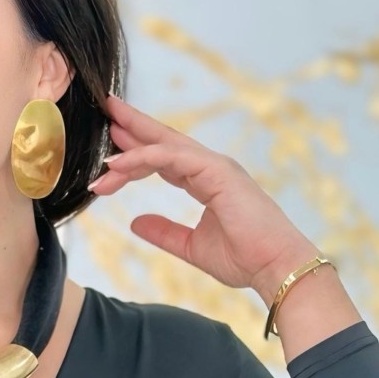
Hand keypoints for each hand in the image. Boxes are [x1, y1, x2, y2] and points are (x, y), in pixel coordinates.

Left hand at [88, 93, 320, 302]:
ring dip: (132, 145)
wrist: (274, 267)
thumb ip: (164, 233)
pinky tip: (120, 165)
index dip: (137, 152)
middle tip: (107, 111)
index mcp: (206, 181)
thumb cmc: (244, 258)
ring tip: (104, 146)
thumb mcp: (191, 246)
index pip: (164, 159)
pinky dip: (143, 158)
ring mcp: (215, 166)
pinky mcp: (217, 171)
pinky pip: (171, 157)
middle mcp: (210, 167)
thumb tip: (135, 222)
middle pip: (164, 141)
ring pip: (164, 146)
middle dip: (134, 126)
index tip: (110, 153)